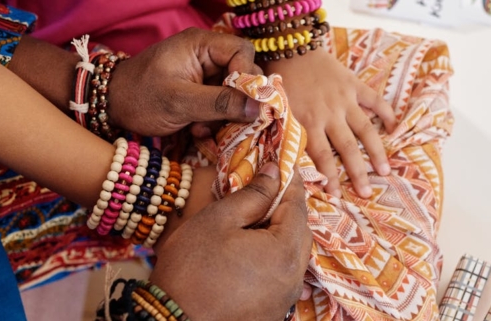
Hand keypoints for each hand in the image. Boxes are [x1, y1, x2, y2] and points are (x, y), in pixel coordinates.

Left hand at [108, 28, 262, 136]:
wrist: (112, 108)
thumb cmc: (140, 98)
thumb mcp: (180, 102)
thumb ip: (220, 103)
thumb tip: (259, 108)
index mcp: (200, 44)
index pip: (242, 52)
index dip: (246, 77)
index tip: (240, 102)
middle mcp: (206, 55)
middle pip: (242, 74)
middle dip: (236, 101)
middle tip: (225, 121)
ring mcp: (203, 73)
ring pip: (234, 93)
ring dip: (223, 115)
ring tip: (202, 129)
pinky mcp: (200, 91)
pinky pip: (221, 104)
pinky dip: (214, 120)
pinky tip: (196, 130)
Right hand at [148, 163, 311, 320]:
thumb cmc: (190, 268)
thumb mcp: (218, 219)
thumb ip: (253, 194)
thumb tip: (276, 172)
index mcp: (284, 252)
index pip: (297, 206)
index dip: (290, 182)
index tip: (283, 164)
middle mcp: (294, 278)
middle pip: (300, 233)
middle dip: (287, 209)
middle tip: (267, 191)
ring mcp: (285, 299)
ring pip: (293, 257)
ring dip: (281, 235)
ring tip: (256, 221)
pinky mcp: (273, 313)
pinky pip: (282, 278)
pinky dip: (274, 260)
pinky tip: (251, 253)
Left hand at [264, 49, 396, 197]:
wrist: (291, 48)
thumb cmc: (280, 81)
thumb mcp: (275, 110)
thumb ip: (283, 134)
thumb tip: (284, 163)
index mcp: (307, 122)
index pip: (321, 157)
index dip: (330, 178)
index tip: (337, 196)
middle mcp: (329, 114)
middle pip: (347, 149)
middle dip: (358, 173)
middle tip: (368, 193)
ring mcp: (345, 99)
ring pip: (365, 130)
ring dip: (377, 151)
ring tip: (385, 171)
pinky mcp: (354, 84)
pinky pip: (374, 100)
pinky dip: (386, 113)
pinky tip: (395, 127)